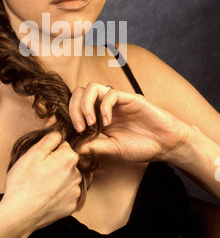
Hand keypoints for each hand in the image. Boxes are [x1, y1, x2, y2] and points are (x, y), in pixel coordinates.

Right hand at [0, 132, 80, 237]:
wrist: (18, 214)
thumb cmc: (23, 182)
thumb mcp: (33, 153)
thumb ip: (50, 138)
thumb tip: (60, 131)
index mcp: (69, 158)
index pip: (63, 146)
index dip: (49, 151)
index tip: (39, 159)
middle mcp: (77, 174)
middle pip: (67, 162)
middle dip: (55, 164)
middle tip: (37, 173)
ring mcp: (76, 192)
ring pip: (67, 178)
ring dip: (58, 179)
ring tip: (41, 186)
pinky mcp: (72, 206)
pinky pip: (67, 194)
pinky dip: (59, 194)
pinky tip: (46, 197)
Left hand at [69, 82, 189, 162]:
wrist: (167, 144)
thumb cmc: (143, 147)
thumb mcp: (115, 150)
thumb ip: (97, 146)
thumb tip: (76, 149)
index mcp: (99, 117)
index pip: (76, 106)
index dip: (69, 115)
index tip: (71, 132)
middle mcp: (106, 106)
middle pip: (80, 93)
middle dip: (74, 108)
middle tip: (80, 127)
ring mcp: (117, 101)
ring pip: (92, 87)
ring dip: (86, 104)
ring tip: (90, 123)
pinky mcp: (129, 98)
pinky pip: (111, 94)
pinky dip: (105, 107)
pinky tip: (108, 123)